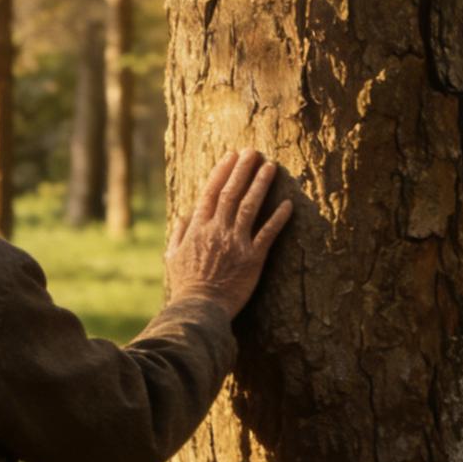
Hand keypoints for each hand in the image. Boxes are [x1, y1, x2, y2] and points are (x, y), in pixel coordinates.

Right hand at [165, 149, 292, 319]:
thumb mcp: (173, 258)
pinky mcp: (252, 259)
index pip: (211, 192)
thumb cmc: (186, 286)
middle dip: (242, 170)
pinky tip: (288, 205)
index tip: (231, 155)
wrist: (199, 310)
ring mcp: (236, 243)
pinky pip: (268, 234)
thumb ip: (180, 234)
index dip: (222, 171)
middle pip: (231, 193)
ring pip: (249, 207)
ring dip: (260, 185)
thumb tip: (185, 216)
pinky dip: (278, 218)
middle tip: (253, 151)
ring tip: (270, 166)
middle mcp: (217, 230)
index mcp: (199, 228)